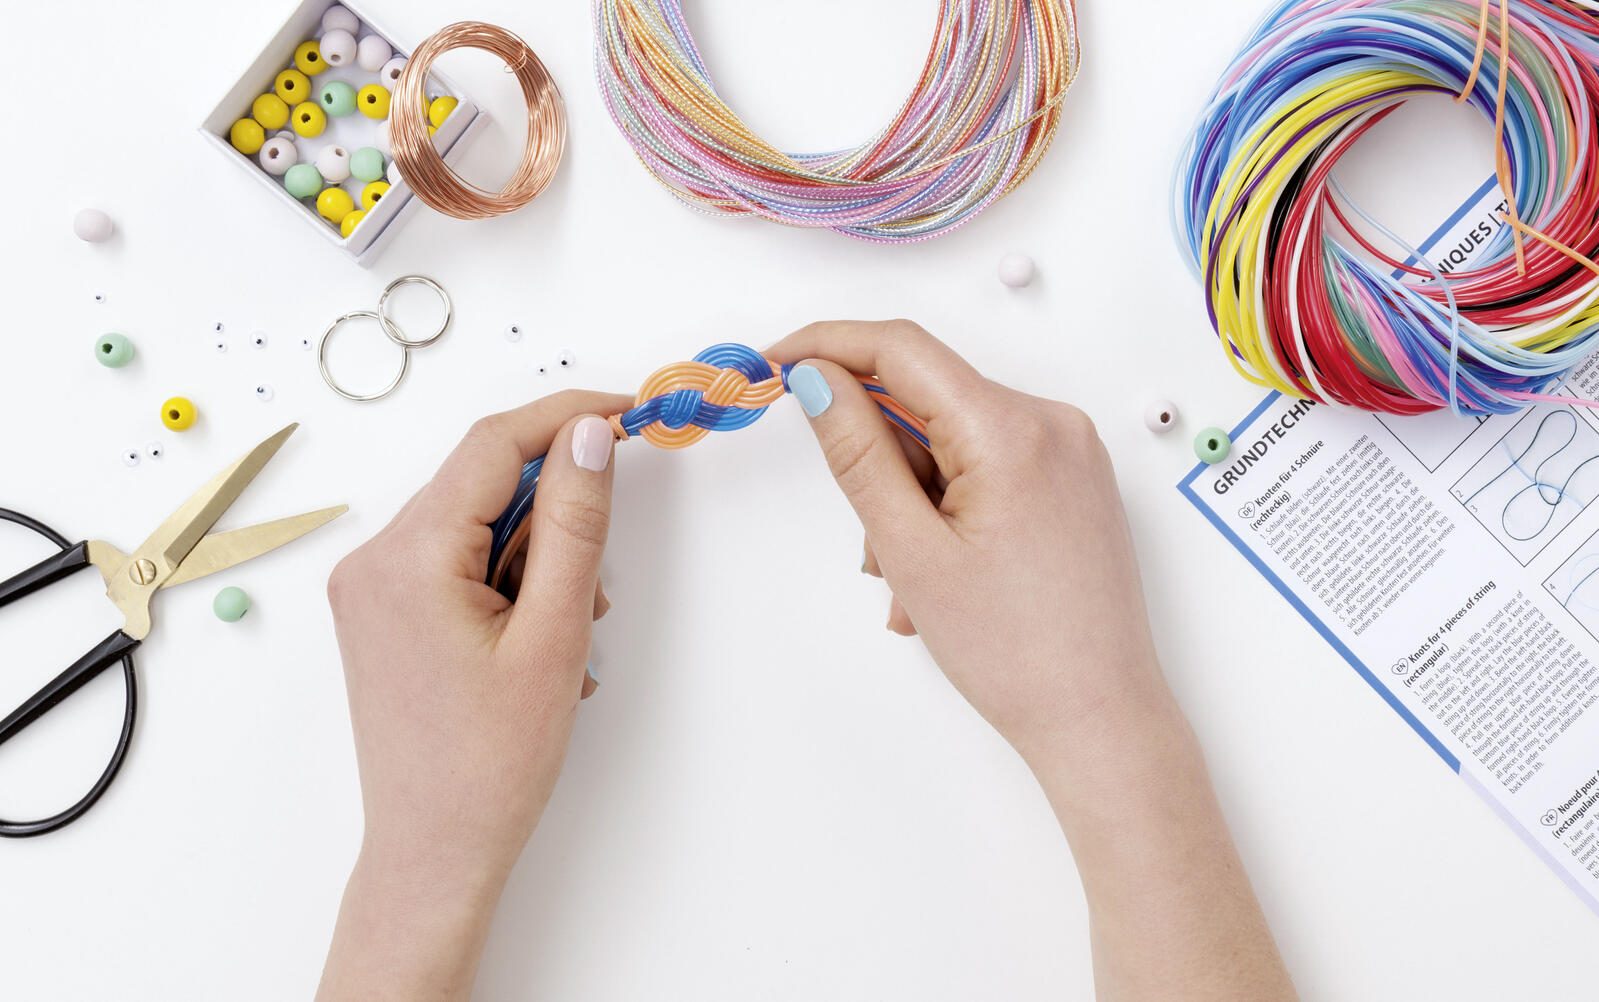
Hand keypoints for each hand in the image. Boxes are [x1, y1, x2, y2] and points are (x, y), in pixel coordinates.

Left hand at [318, 390, 631, 1000]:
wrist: (434, 852)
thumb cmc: (491, 764)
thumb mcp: (554, 635)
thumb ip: (575, 525)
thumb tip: (590, 435)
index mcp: (408, 556)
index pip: (495, 443)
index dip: (568, 415)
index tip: (629, 412)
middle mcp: (374, 559)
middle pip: (485, 483)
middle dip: (556, 514)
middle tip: (598, 581)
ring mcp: (371, 588)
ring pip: (478, 523)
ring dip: (538, 557)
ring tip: (568, 635)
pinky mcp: (383, 613)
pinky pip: (458, 560)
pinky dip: (509, 581)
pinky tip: (537, 641)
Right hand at [767, 321, 1163, 763]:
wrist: (1100, 721)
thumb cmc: (1013, 652)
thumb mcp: (910, 550)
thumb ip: (857, 453)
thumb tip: (817, 378)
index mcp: (1012, 429)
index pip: (900, 348)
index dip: (826, 345)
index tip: (772, 365)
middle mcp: (1052, 422)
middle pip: (927, 398)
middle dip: (877, 460)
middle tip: (867, 542)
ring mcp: (1070, 451)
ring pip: (952, 439)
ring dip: (910, 498)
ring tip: (910, 585)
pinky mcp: (1075, 480)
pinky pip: (987, 464)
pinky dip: (947, 506)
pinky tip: (943, 575)